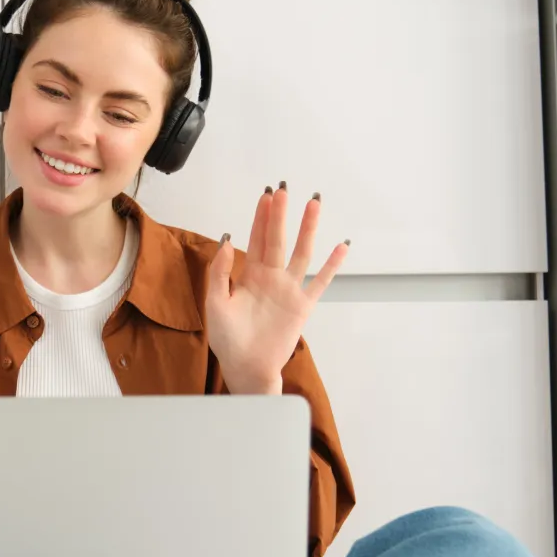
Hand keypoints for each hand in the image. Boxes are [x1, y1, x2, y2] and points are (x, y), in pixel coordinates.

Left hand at [206, 185, 348, 394]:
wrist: (245, 367)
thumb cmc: (228, 339)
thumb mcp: (216, 302)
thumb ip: (220, 273)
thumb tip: (226, 241)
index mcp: (250, 276)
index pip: (256, 239)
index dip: (260, 218)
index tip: (265, 196)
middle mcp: (271, 278)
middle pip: (278, 239)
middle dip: (281, 215)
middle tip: (284, 189)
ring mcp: (289, 290)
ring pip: (301, 253)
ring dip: (308, 229)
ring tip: (314, 204)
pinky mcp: (303, 306)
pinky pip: (320, 282)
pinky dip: (331, 265)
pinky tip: (341, 247)